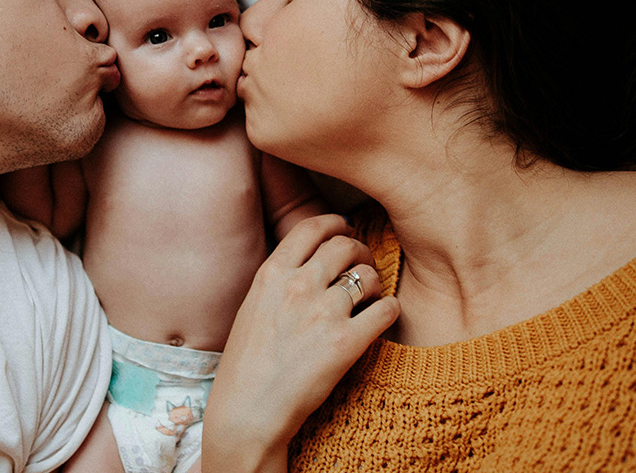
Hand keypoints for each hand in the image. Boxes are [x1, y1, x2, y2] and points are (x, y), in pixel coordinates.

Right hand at [202, 214, 399, 471]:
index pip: (311, 227)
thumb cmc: (245, 366)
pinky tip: (382, 318)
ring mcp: (324, 313)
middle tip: (363, 264)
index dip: (334, 223)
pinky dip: (390, 310)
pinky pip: (386, 309)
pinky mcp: (347, 343)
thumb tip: (307, 264)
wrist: (247, 412)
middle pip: (345, 245)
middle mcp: (298, 286)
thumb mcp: (252, 307)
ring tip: (371, 295)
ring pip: (369, 274)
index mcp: (271, 274)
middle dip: (359, 250)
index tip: (344, 230)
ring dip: (376, 281)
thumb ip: (278, 281)